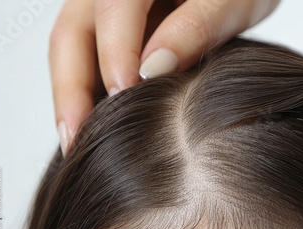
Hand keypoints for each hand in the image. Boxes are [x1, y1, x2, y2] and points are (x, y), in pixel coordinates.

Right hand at [51, 0, 279, 155]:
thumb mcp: (231, 2)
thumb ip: (197, 27)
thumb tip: (154, 69)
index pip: (113, 9)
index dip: (114, 55)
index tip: (123, 96)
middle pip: (72, 35)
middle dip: (71, 89)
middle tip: (78, 138)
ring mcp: (106, 10)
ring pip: (73, 49)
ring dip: (73, 95)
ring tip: (78, 140)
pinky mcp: (114, 32)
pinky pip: (88, 58)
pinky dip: (89, 91)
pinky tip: (96, 122)